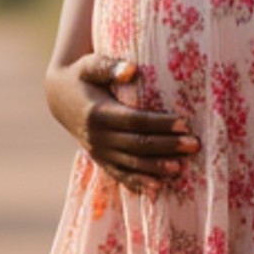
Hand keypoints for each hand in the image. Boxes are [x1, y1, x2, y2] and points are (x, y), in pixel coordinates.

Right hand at [45, 53, 197, 193]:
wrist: (58, 97)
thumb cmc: (81, 76)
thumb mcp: (90, 65)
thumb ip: (109, 66)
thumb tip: (131, 69)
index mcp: (98, 114)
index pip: (135, 121)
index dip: (160, 124)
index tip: (184, 123)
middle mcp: (98, 137)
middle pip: (138, 145)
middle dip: (168, 146)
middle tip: (194, 144)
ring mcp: (98, 151)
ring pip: (131, 163)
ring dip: (157, 167)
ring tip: (181, 167)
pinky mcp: (100, 159)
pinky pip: (120, 174)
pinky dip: (138, 182)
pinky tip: (157, 188)